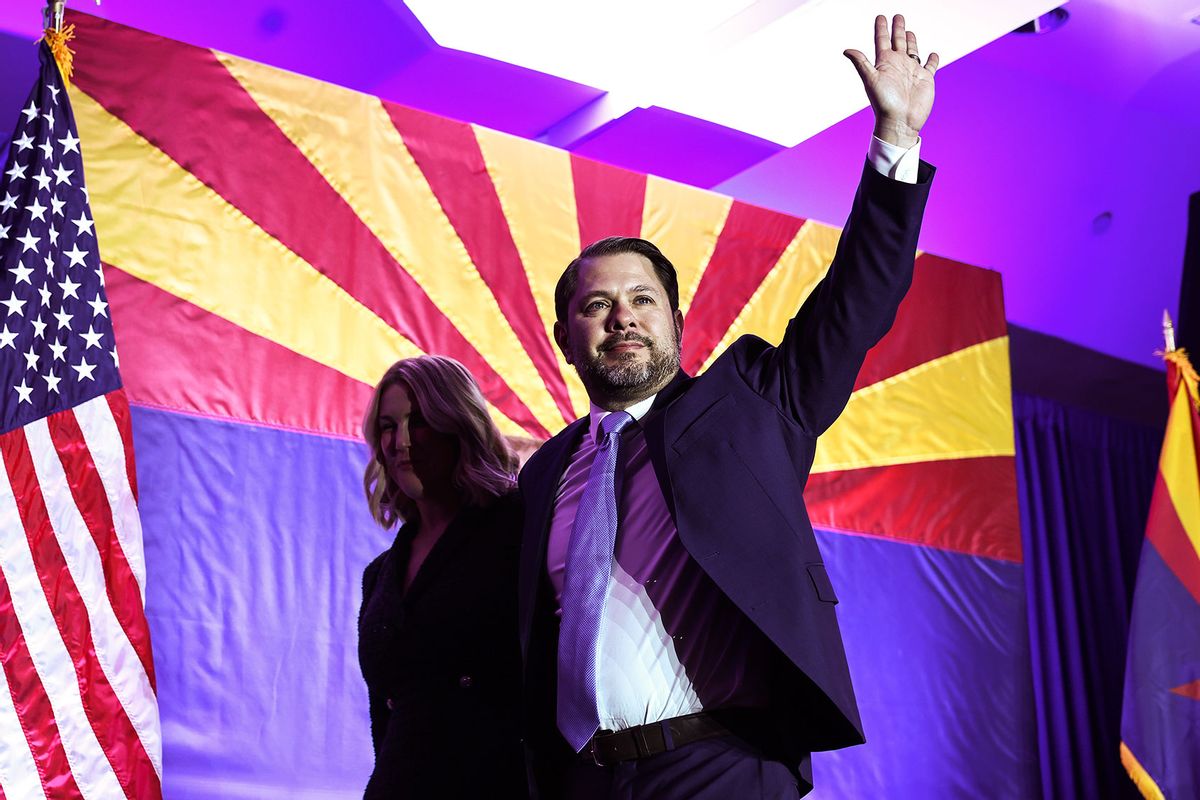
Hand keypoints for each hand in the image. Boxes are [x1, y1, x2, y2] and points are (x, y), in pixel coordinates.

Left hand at [844, 14, 937, 148]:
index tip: (881, 16)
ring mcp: (912, 71)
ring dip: (911, 41)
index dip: (882, 28)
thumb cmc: (884, 103)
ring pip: (913, 50)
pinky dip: (932, 59)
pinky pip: (930, 65)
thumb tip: (847, 50)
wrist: (900, 122)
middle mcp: (898, 64)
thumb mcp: (871, 80)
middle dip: (897, 28)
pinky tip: (932, 54)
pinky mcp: (926, 78)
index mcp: (885, 63)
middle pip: (898, 41)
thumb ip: (861, 63)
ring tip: (909, 31)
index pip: (882, 40)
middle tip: (898, 16)